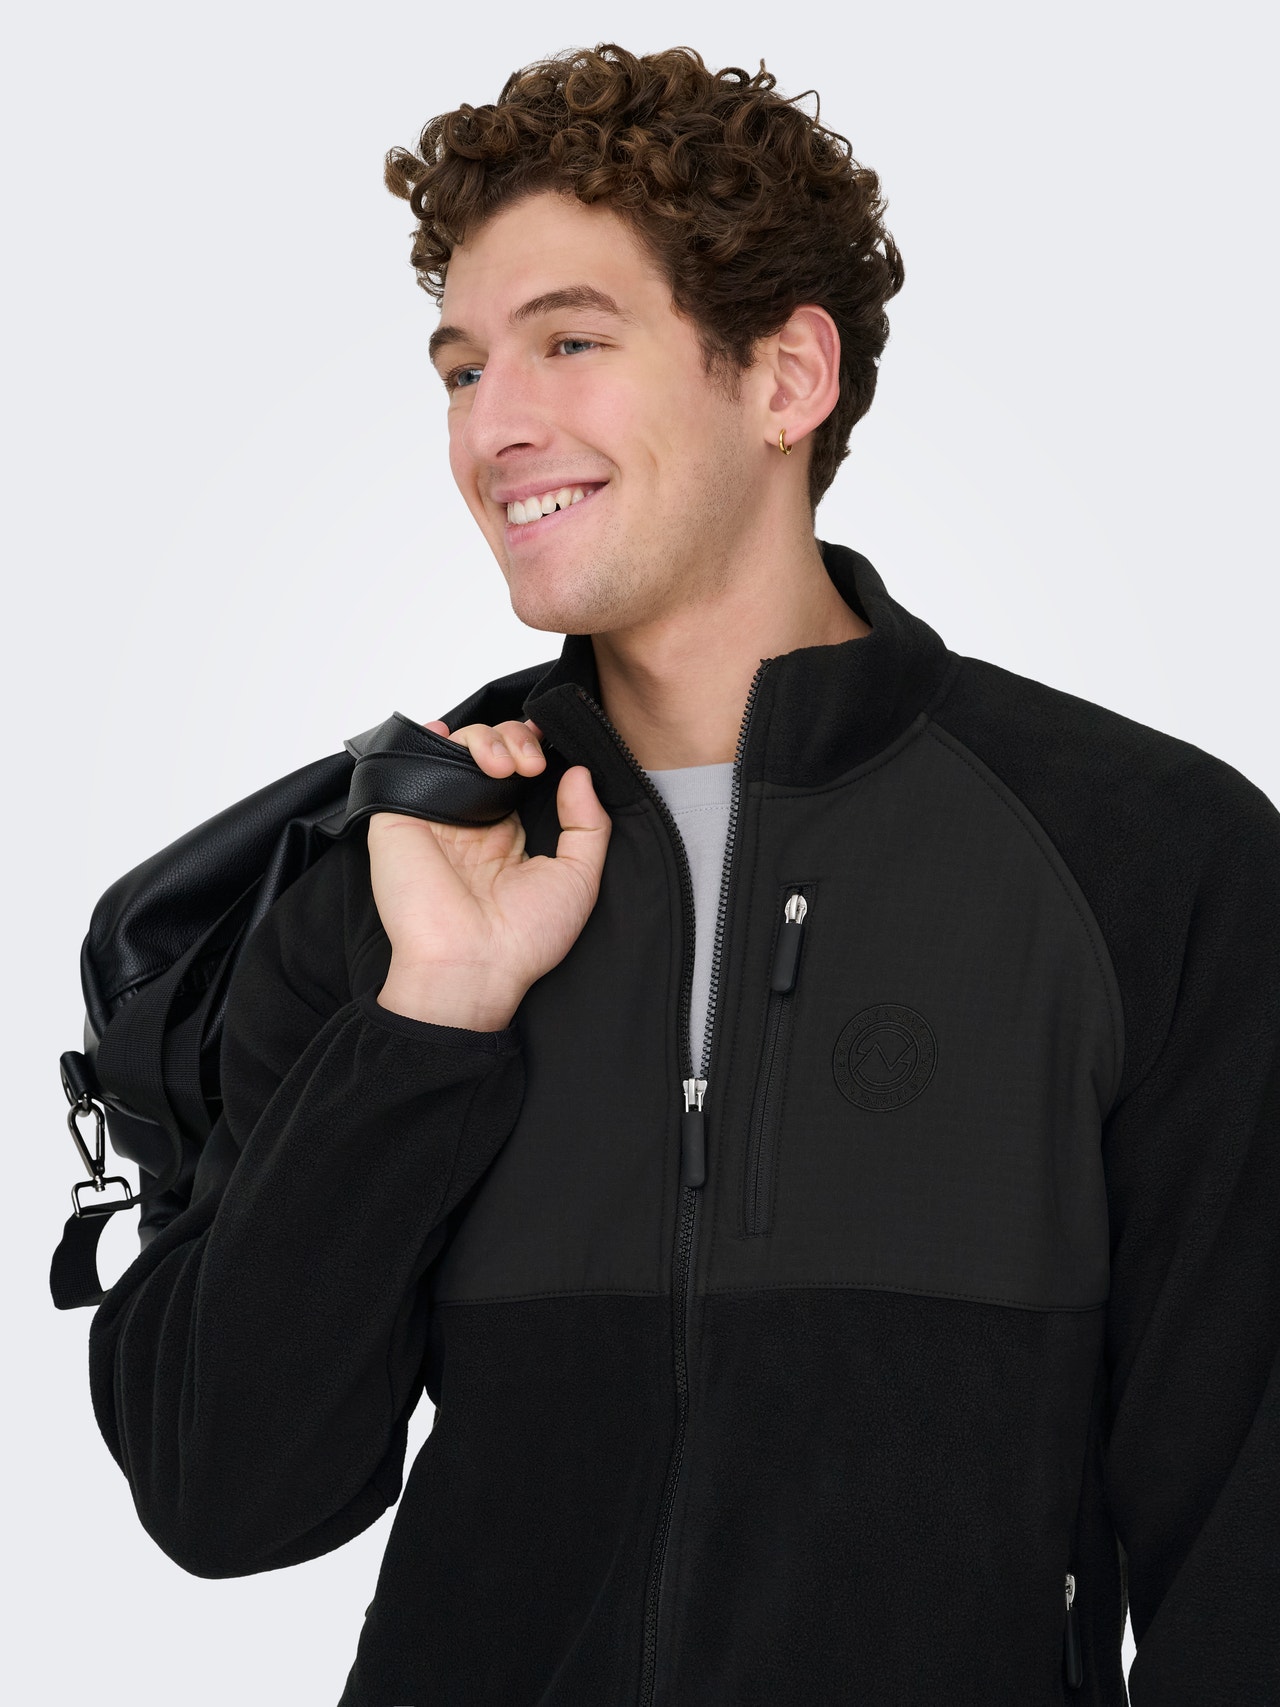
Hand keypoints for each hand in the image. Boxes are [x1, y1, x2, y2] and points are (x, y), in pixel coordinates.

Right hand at [367, 717, 611, 1029]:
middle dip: (517, 738)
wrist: (470, 966)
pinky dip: (429, 737)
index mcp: (507, 835)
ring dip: (485, 737)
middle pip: (491, 750)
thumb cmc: (523, 940)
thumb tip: (579, 774)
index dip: (536, 749)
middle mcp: (470, 821)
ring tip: (504, 764)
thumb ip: (589, 824)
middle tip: (531, 762)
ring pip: (456, 747)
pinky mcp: (400, 814)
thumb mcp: (578, 880)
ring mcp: (435, 815)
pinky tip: (450, 736)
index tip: (553, 748)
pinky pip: (409, 760)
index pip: (520, 772)